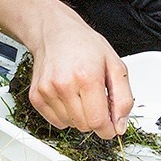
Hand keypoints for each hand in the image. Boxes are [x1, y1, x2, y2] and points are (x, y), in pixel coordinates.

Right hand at [29, 7, 133, 136]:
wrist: (55, 32)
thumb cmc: (85, 45)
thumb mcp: (115, 65)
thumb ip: (123, 98)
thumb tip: (120, 125)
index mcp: (87, 76)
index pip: (97, 121)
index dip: (108, 129)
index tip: (111, 126)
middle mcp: (64, 84)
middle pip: (85, 126)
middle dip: (96, 119)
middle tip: (97, 100)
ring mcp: (47, 91)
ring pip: (71, 125)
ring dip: (80, 116)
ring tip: (81, 93)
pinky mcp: (36, 96)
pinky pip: (57, 122)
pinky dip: (66, 115)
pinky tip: (69, 96)